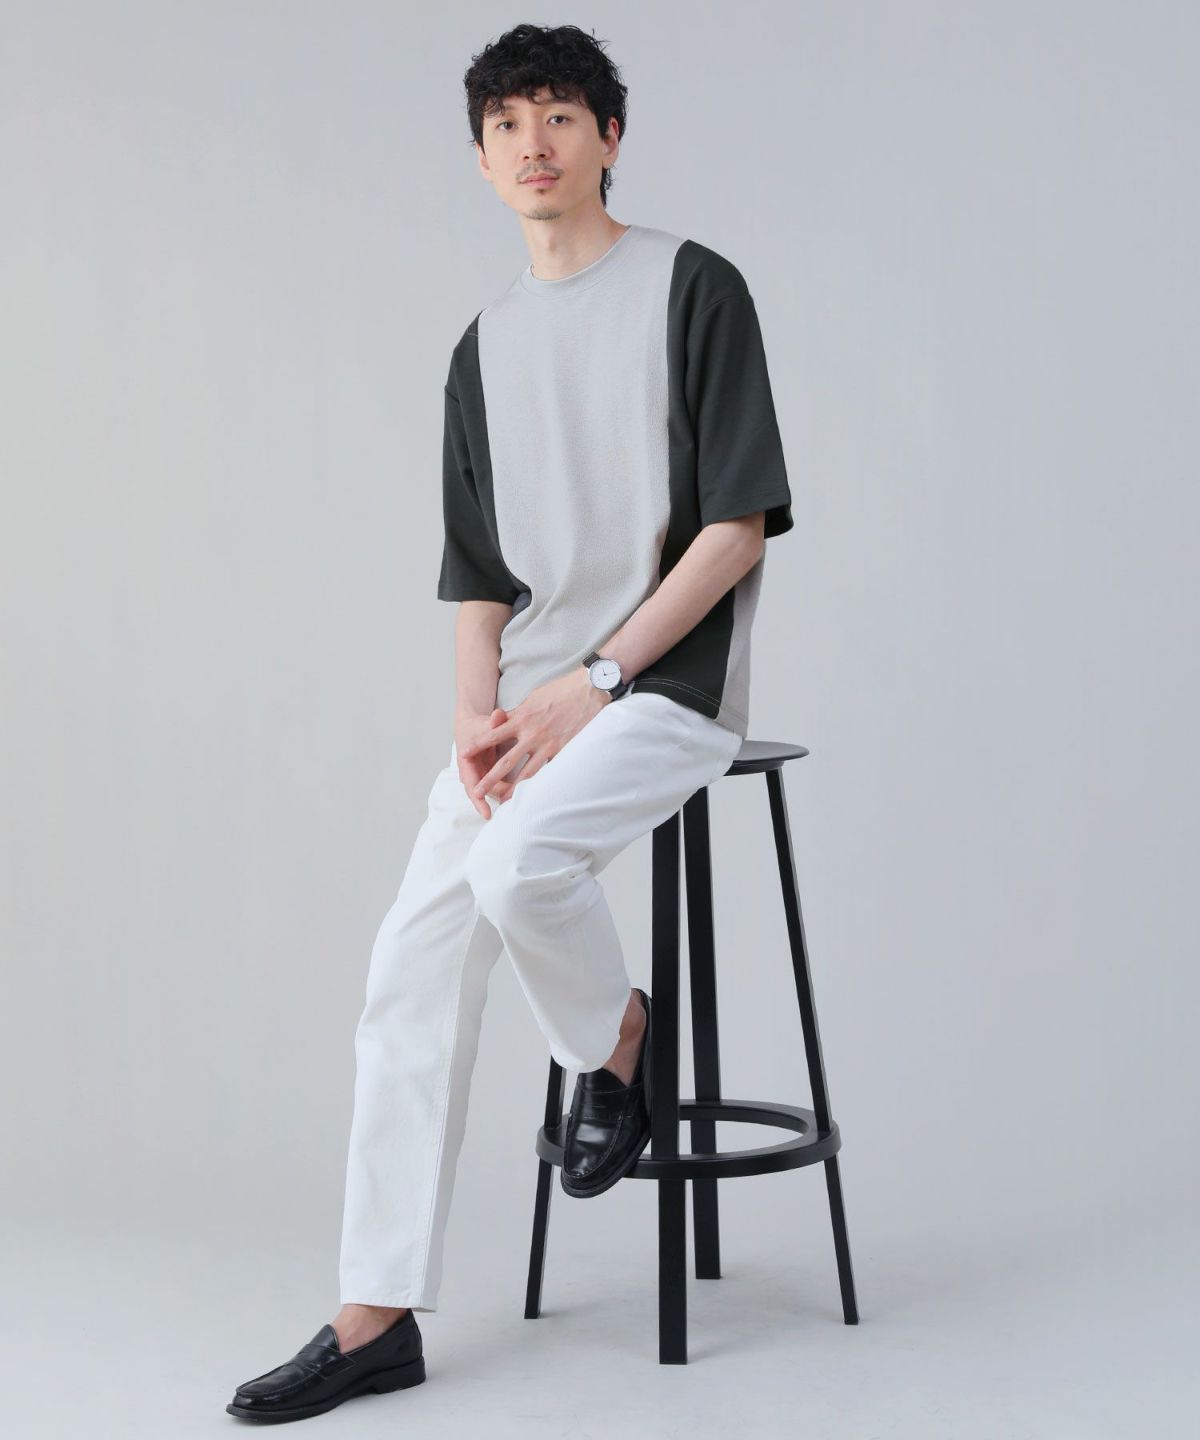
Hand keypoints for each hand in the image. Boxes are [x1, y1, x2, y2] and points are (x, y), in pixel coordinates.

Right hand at [455, 707, 519, 818]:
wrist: (472, 726)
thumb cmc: (478, 725)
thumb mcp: (484, 723)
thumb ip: (493, 722)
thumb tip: (499, 715)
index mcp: (465, 761)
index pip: (471, 785)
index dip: (478, 800)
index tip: (486, 813)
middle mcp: (470, 772)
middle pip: (481, 793)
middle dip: (491, 805)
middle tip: (505, 816)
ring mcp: (479, 775)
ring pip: (490, 792)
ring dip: (501, 800)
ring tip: (515, 811)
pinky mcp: (488, 775)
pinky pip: (497, 788)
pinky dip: (506, 793)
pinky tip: (519, 799)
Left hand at [459, 668, 610, 803]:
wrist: (590, 689)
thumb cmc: (562, 690)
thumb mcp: (534, 697)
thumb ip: (519, 713)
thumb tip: (505, 721)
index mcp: (522, 718)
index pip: (493, 734)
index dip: (478, 745)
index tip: (464, 754)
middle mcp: (532, 734)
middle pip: (506, 761)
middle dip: (489, 778)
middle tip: (476, 791)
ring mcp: (549, 744)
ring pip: (527, 772)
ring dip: (514, 789)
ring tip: (504, 801)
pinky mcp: (565, 750)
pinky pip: (550, 771)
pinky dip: (541, 784)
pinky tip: (536, 795)